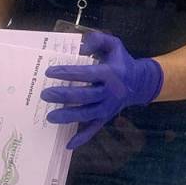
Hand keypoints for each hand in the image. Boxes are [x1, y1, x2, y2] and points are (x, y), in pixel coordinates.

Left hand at [41, 31, 163, 149]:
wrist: (140, 83)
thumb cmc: (121, 62)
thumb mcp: (114, 45)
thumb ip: (98, 40)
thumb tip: (81, 45)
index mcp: (111, 73)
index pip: (87, 73)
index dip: (69, 73)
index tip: (50, 72)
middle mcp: (109, 92)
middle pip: (85, 96)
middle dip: (64, 96)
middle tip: (45, 95)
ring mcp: (108, 107)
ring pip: (87, 114)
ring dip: (69, 117)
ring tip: (50, 117)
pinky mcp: (106, 117)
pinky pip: (94, 129)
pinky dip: (82, 138)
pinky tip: (68, 144)